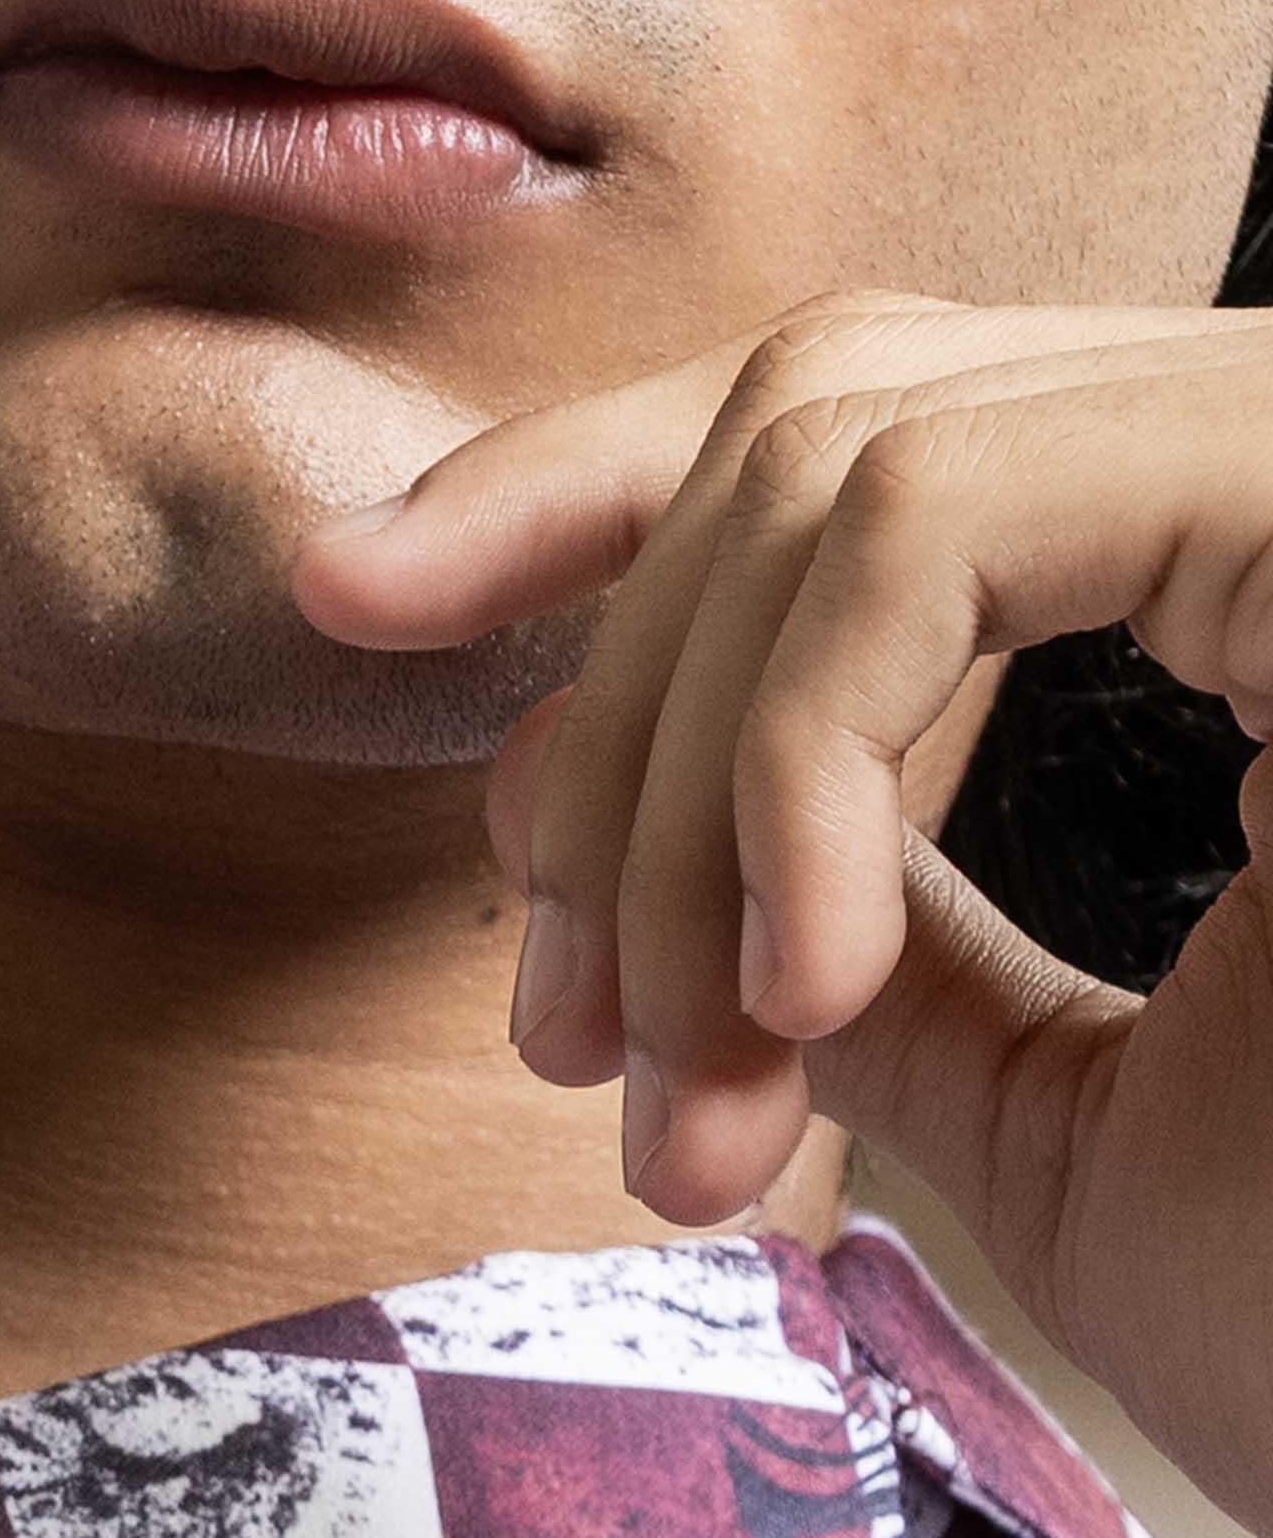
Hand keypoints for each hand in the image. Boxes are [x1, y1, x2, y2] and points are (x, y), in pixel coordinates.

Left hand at [295, 298, 1272, 1537]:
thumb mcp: (1056, 1129)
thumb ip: (886, 956)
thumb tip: (679, 852)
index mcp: (1270, 570)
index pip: (874, 412)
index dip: (585, 490)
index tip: (356, 608)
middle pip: (821, 407)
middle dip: (614, 739)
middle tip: (571, 1049)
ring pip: (849, 456)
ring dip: (683, 804)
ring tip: (691, 1093)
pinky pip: (947, 510)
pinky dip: (795, 760)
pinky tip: (793, 990)